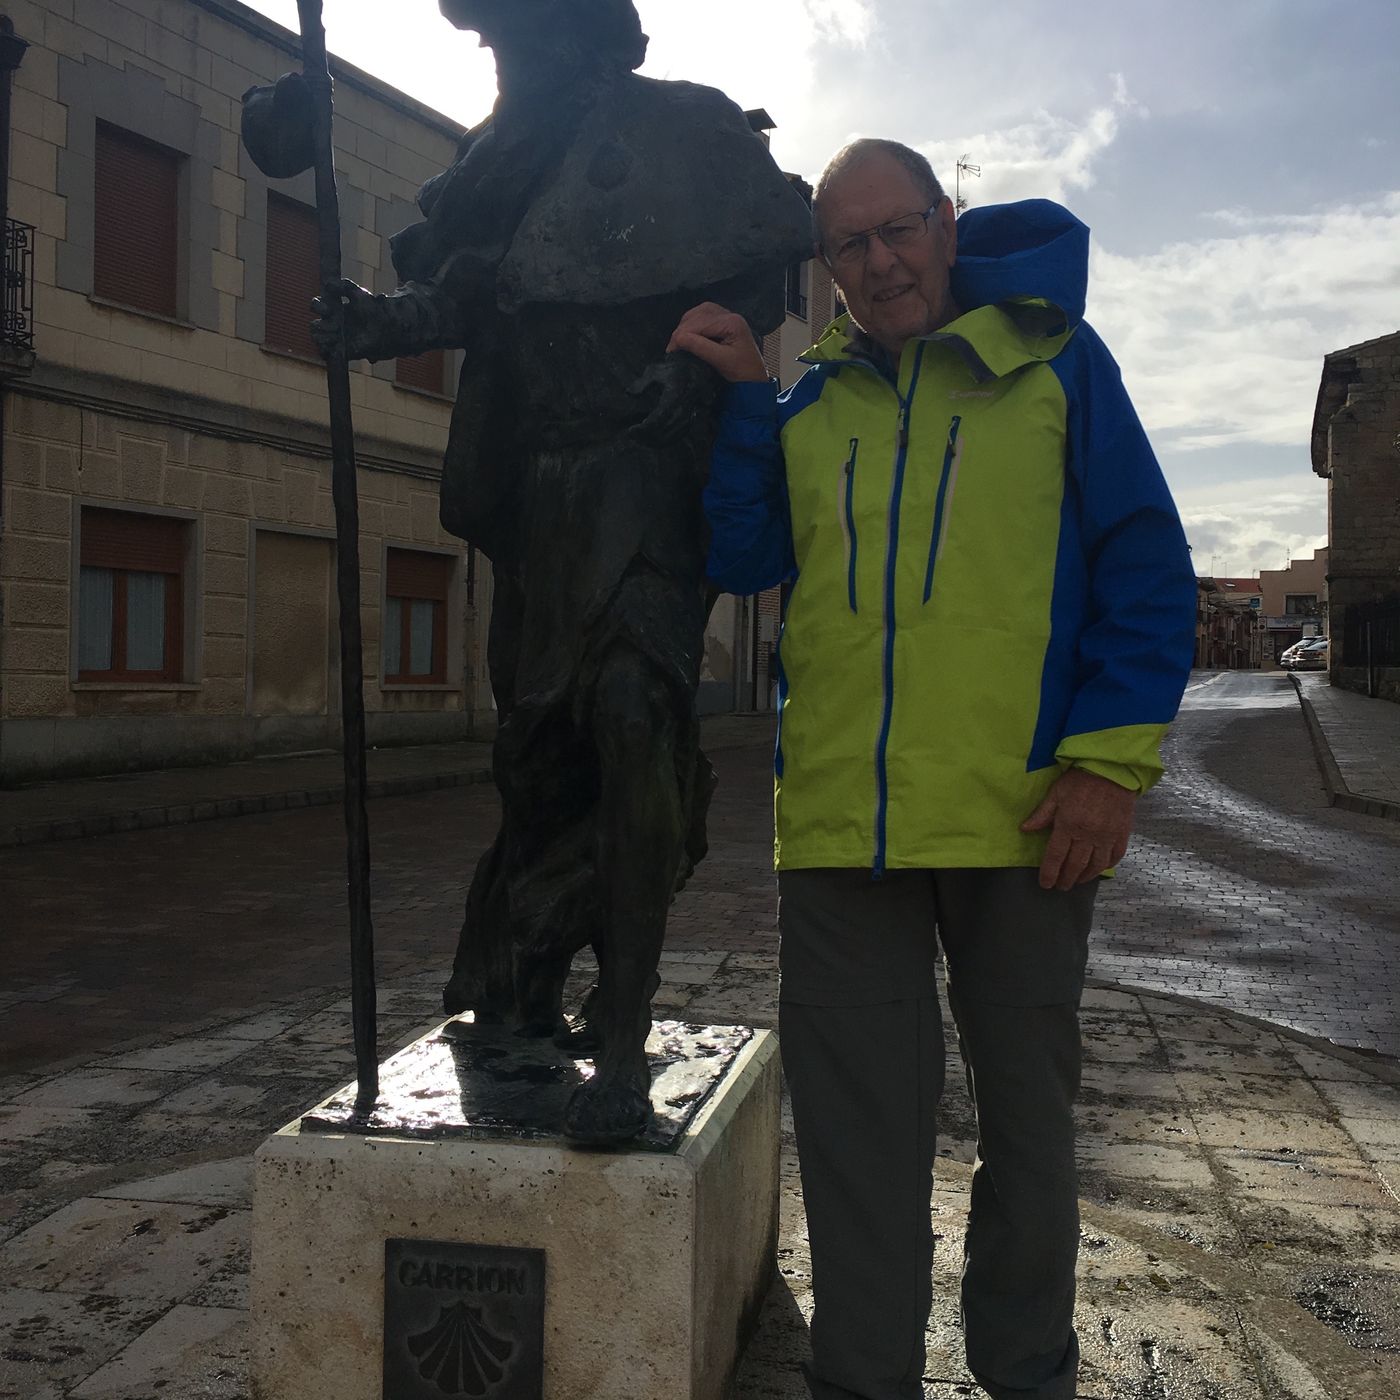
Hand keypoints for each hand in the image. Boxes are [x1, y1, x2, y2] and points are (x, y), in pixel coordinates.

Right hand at [311, 277, 382, 361]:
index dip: (317, 306)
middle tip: (335, 325)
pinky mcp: (341, 351)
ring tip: (335, 336)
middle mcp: (332, 324)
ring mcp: (336, 338)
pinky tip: (336, 345)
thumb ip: (343, 286)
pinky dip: (326, 350)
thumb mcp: (358, 293)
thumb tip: (327, 284)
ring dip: (322, 337)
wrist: (385, 327)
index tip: (328, 309)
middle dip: (321, 325)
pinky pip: (325, 353)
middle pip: (314, 325)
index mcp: (334, 309)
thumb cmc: (372, 309)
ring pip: (317, 338)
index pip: (316, 306)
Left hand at [628, 353, 712, 445]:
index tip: (631, 429)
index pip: (658, 418)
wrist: (697, 374)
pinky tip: (650, 440)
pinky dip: (662, 442)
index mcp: (674, 396)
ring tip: (638, 438)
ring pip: (669, 437)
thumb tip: (629, 393)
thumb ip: (642, 382)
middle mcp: (683, 410)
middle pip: (663, 431)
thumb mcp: (656, 370)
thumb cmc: (673, 371)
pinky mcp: (689, 424)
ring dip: (652, 441)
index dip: (644, 428)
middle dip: (645, 437)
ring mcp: (687, 418)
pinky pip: (675, 438)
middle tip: (631, 435)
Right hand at [666, 302, 767, 383]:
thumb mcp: (720, 360)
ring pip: (699, 312)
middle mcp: (730, 314)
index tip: (670, 350)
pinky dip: (693, 323)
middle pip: (698, 315)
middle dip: (682, 330)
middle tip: (673, 348)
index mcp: (731, 322)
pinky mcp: (724, 321)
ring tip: (679, 341)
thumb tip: (677, 339)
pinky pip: (704, 315)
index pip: (700, 323)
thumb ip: (699, 347)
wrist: (754, 379)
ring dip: (686, 325)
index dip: (682, 335)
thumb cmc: (741, 372)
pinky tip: (688, 334)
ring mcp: (727, 316)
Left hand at [1020, 767, 1136, 890]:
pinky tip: (1098, 869)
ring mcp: (1106, 837)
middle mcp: (1088, 835)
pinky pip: (1113, 857)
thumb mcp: (1056, 793)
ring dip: (1084, 877)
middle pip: (1074, 865)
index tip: (1045, 884)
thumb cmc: (1080, 780)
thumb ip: (1041, 814)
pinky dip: (1105, 867)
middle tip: (1060, 886)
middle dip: (1066, 879)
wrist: (1112, 770)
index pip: (1056, 856)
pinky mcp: (1121, 834)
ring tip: (1076, 882)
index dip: (1049, 873)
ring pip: (1094, 865)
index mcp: (1068, 825)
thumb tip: (1025, 829)